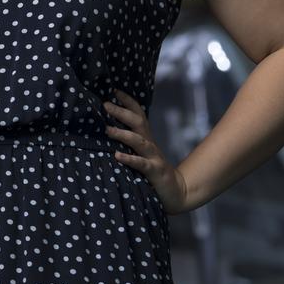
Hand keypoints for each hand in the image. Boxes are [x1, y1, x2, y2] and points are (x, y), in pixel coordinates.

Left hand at [104, 87, 189, 214]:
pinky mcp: (155, 172)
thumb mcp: (142, 155)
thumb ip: (130, 144)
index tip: (114, 90)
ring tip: (107, 129)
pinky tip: (117, 156)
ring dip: (123, 134)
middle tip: (106, 104)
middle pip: (137, 122)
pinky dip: (130, 159)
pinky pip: (141, 164)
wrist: (177, 192)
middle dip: (122, 112)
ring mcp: (153, 157)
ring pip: (139, 141)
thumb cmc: (154, 173)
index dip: (128, 101)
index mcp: (146, 139)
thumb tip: (107, 131)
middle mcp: (150, 144)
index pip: (138, 114)